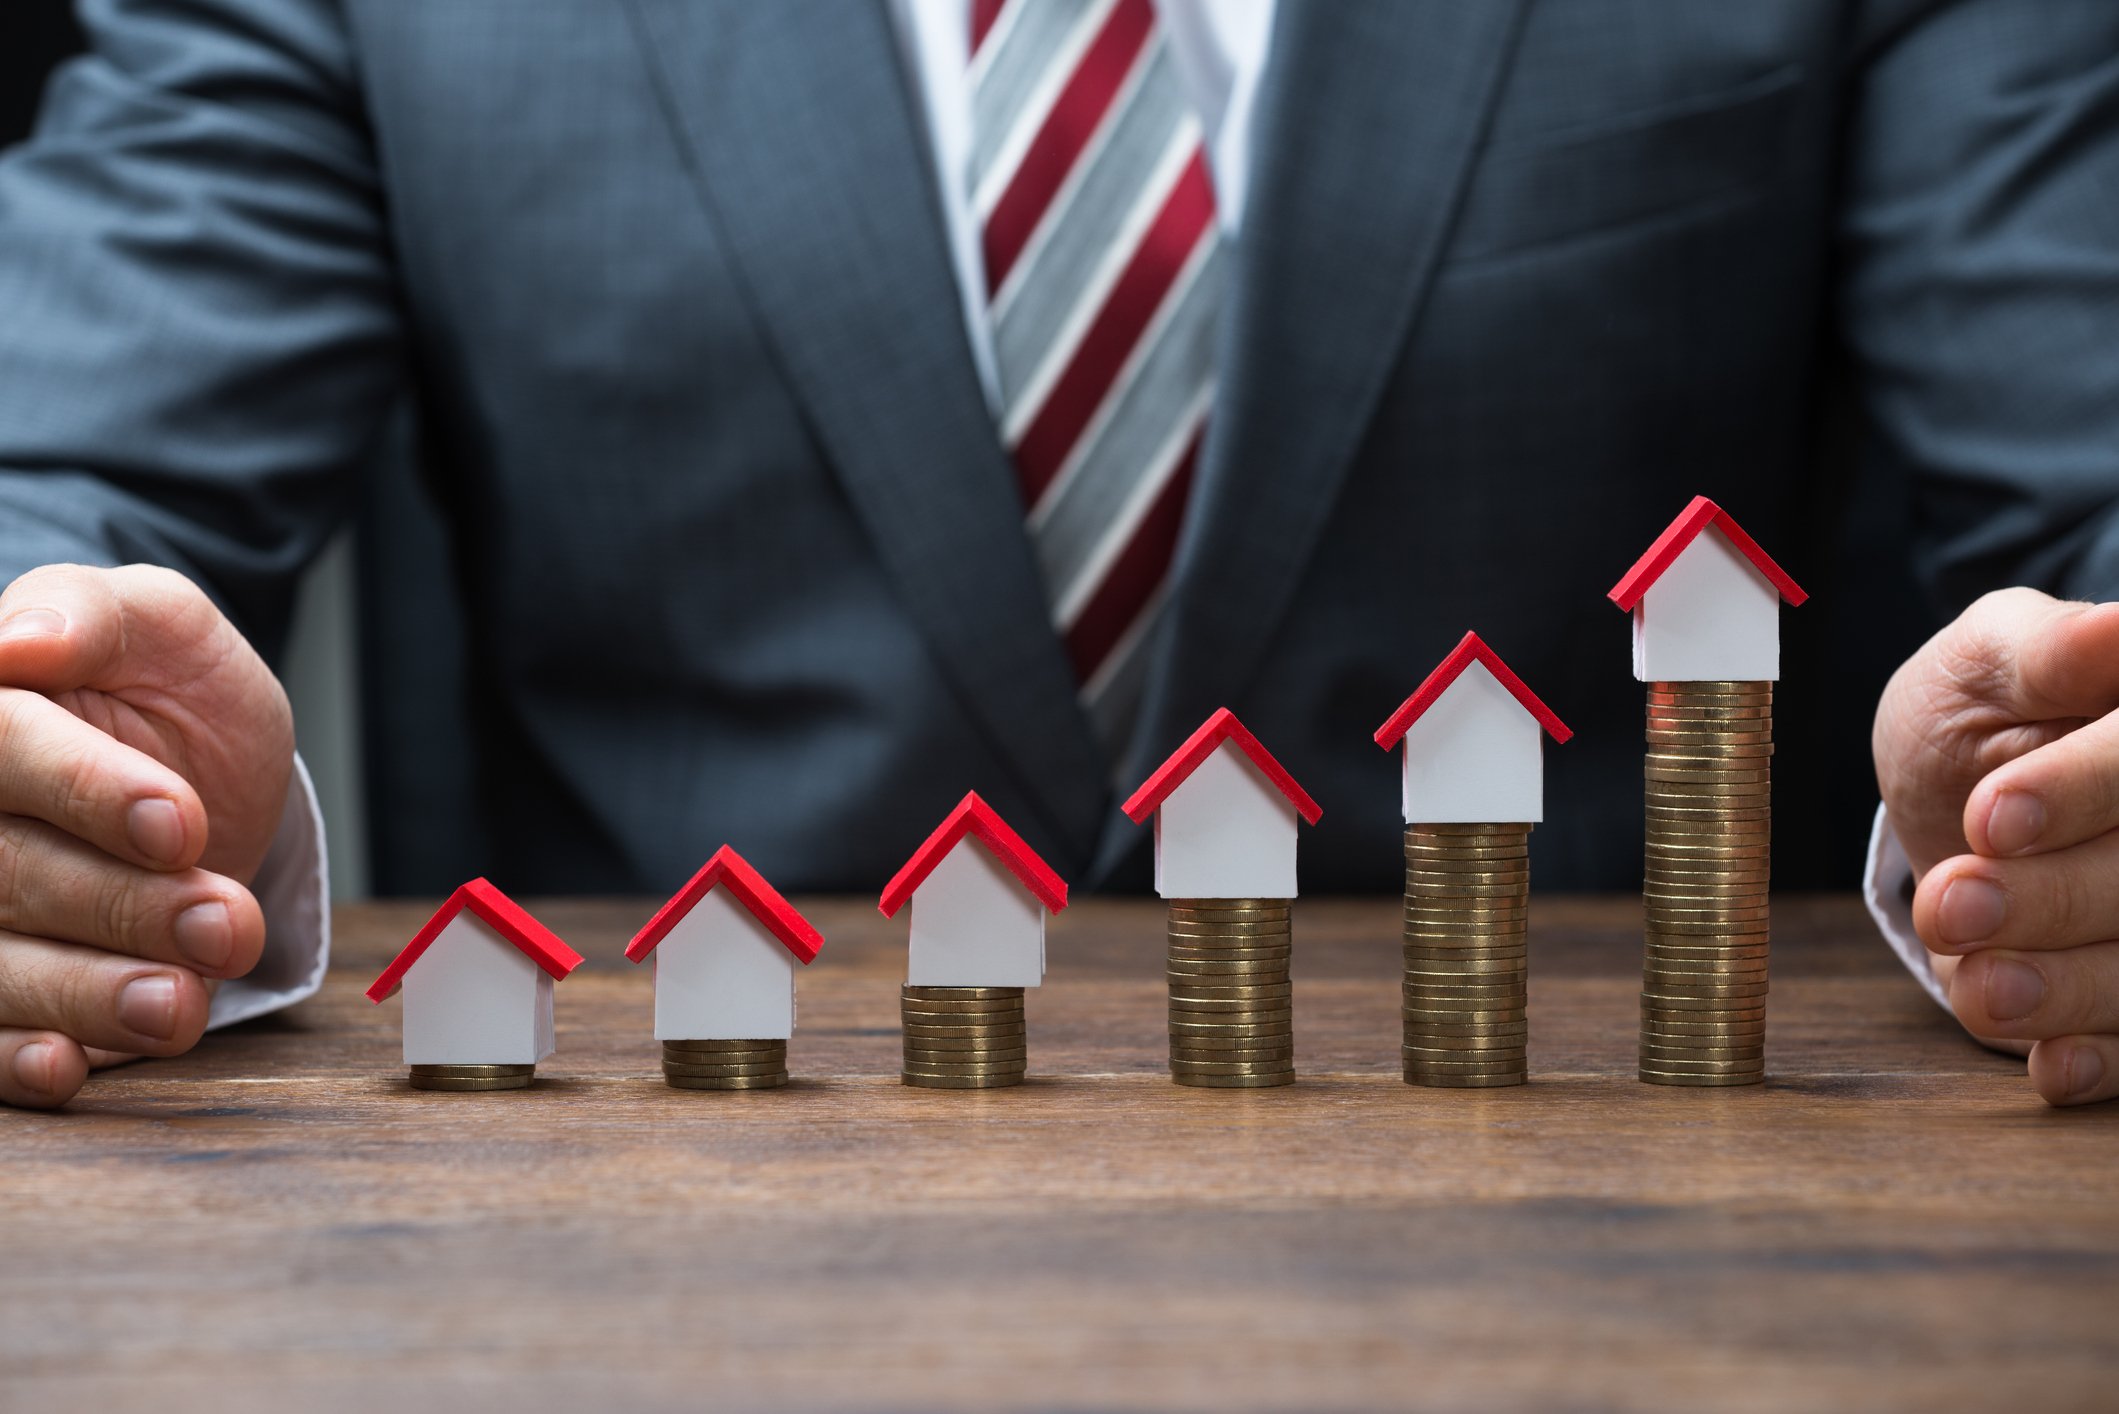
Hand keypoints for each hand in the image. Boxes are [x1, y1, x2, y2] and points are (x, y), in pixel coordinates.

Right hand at [0, 565, 290, 1108]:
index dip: (85, 790)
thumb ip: (95, 614)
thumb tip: (21, 638)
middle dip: (120, 907)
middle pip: (2, 870)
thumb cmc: (166, 690)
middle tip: (226, 926)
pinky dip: (12, 1058)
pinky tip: (68, 1065)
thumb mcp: (162, 627)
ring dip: (85, 992)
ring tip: (181, 1005)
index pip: (2, 748)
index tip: (181, 825)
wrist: (196, 772)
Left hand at [1875, 587, 2118, 1106]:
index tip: (1992, 816)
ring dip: (2069, 989)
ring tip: (1981, 987)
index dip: (2082, 791)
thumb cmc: (1981, 709)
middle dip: (2054, 900)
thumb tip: (2117, 631)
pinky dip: (2101, 1062)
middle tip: (1954, 903)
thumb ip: (2050, 649)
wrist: (1959, 785)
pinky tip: (2050, 1068)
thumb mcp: (1991, 657)